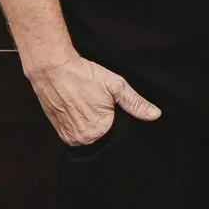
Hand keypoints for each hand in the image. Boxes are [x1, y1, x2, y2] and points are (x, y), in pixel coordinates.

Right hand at [25, 53, 159, 145]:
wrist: (53, 69)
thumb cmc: (84, 75)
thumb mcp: (116, 86)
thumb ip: (135, 103)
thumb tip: (155, 115)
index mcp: (98, 130)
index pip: (117, 134)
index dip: (117, 118)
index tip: (110, 105)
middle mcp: (82, 139)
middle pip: (102, 136)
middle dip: (105, 121)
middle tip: (97, 101)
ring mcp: (68, 137)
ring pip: (89, 134)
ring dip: (91, 122)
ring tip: (87, 102)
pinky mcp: (59, 132)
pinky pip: (76, 132)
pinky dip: (80, 122)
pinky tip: (80, 106)